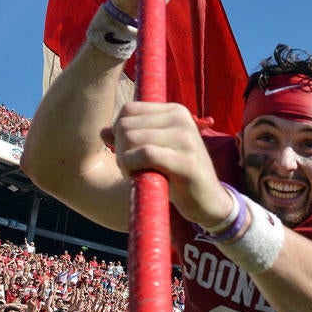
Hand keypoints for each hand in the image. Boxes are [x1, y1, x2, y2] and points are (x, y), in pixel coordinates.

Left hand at [102, 101, 234, 227]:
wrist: (209, 202)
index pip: (128, 110)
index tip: (130, 153)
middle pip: (125, 125)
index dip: (119, 133)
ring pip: (131, 139)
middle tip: (132, 168)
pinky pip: (145, 155)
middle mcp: (182, 119)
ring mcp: (186, 139)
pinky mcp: (186, 162)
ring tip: (137, 173)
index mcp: (175, 111)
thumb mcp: (155, 152)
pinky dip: (133, 167)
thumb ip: (131, 139)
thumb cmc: (178, 175)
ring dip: (124, 161)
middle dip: (120, 149)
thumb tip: (102, 131)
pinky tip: (139, 177)